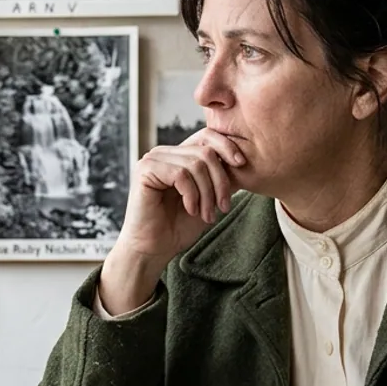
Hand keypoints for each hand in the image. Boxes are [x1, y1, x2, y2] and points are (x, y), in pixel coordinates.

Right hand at [99, 128, 245, 312]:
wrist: (154, 249)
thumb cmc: (178, 227)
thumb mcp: (208, 198)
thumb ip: (219, 178)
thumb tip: (241, 159)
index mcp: (178, 155)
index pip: (206, 136)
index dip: (227, 146)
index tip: (241, 165)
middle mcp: (164, 153)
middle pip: (206, 151)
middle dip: (220, 182)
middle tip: (222, 208)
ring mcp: (153, 160)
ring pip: (196, 163)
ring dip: (207, 193)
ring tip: (206, 215)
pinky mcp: (145, 170)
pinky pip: (181, 174)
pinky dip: (192, 195)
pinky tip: (190, 210)